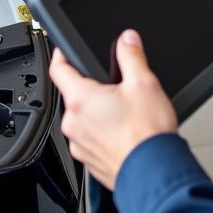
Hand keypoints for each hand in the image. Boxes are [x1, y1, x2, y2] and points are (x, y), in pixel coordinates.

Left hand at [49, 31, 176, 188]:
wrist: (154, 173)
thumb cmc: (147, 134)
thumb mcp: (144, 83)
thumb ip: (132, 56)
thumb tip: (127, 39)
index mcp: (81, 100)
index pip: (58, 70)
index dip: (60, 55)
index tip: (64, 50)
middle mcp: (74, 124)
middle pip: (75, 95)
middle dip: (92, 89)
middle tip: (116, 88)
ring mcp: (79, 145)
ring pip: (83, 119)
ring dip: (98, 113)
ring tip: (125, 115)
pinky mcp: (89, 161)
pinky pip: (90, 140)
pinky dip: (102, 134)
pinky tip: (124, 134)